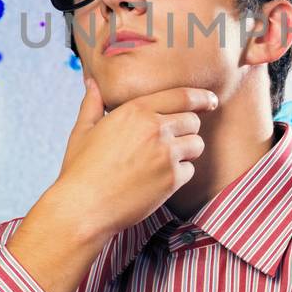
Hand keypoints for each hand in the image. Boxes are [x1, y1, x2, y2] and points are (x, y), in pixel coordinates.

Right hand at [47, 68, 217, 240]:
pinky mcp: (172, 178)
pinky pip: (190, 170)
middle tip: (172, 141)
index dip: (201, 97)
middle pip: (193, 120)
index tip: (210, 100)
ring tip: (164, 161)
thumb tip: (92, 83)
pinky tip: (158, 180)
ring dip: (187, 151)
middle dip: (187, 129)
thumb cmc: (81, 170)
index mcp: (135, 110)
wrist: (83, 208)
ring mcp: (166, 153)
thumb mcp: (83, 131)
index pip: (182, 96)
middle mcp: (155, 128)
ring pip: (196, 144)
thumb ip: (93, 103)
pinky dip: (179, 175)